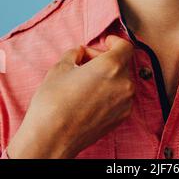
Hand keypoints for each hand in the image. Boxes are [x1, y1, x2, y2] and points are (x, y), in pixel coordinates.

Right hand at [7, 35, 134, 158]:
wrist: (51, 138)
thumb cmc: (53, 102)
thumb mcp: (61, 67)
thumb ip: (75, 53)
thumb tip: (80, 52)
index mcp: (111, 66)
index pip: (125, 46)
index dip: (115, 41)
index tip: (106, 42)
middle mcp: (123, 83)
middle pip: (122, 62)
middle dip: (105, 58)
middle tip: (86, 62)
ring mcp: (125, 102)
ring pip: (122, 79)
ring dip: (109, 75)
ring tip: (87, 80)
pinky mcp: (122, 117)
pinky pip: (121, 96)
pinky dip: (111, 90)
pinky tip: (91, 95)